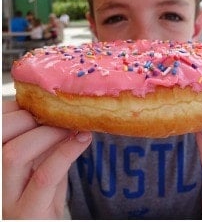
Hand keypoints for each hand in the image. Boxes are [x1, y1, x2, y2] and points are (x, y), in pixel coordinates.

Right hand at [2, 101, 91, 218]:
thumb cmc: (42, 197)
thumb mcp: (36, 162)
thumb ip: (40, 137)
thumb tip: (58, 101)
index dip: (18, 106)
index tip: (44, 101)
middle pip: (0, 134)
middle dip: (30, 116)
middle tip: (58, 115)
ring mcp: (5, 200)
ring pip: (14, 155)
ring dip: (48, 133)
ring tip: (72, 127)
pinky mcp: (26, 214)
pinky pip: (44, 176)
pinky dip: (66, 152)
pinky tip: (83, 140)